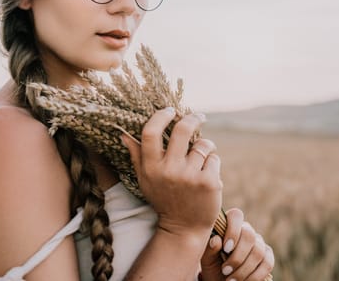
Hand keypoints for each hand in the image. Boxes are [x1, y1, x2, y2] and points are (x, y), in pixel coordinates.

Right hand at [122, 108, 222, 237]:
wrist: (184, 228)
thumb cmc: (164, 199)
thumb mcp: (145, 180)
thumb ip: (136, 156)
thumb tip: (124, 134)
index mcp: (151, 168)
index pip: (150, 132)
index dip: (161, 116)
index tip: (170, 110)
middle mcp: (169, 170)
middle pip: (182, 130)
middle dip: (192, 118)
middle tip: (198, 116)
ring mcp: (190, 176)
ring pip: (203, 144)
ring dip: (205, 146)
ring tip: (202, 157)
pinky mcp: (209, 182)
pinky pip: (214, 158)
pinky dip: (213, 162)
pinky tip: (207, 173)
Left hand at [200, 209, 273, 280]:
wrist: (222, 280)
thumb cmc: (213, 266)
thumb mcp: (207, 259)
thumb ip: (209, 249)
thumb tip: (216, 240)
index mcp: (230, 225)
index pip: (236, 216)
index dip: (233, 230)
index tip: (225, 248)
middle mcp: (247, 231)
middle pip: (249, 235)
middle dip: (237, 256)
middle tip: (225, 270)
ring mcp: (259, 243)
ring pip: (258, 252)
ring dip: (244, 270)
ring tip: (231, 280)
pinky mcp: (268, 257)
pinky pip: (267, 263)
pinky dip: (255, 276)